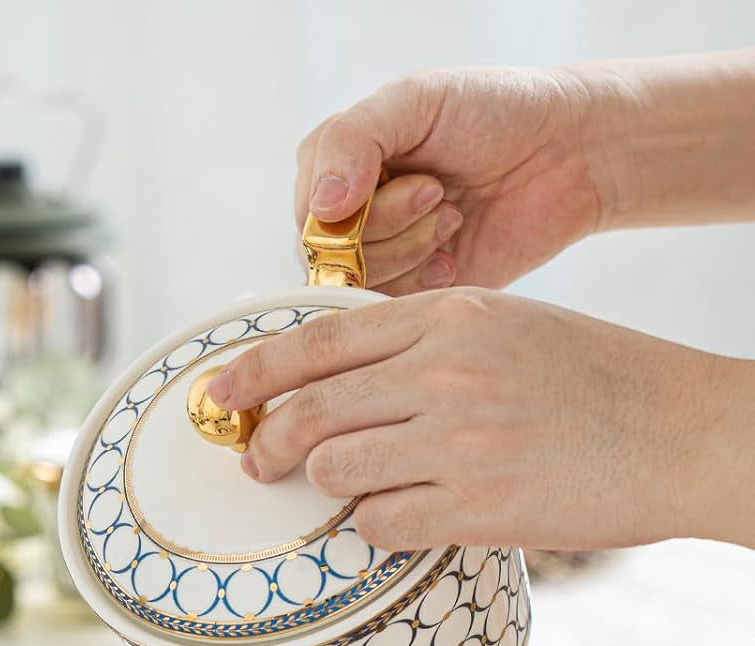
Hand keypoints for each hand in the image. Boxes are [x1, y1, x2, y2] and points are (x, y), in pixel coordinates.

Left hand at [207, 291, 754, 549]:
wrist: (683, 432)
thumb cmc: (601, 382)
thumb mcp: (512, 328)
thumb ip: (430, 344)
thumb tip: (346, 380)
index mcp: (452, 314)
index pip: (320, 339)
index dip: (253, 369)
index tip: (215, 395)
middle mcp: (447, 369)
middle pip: (311, 409)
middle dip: (268, 444)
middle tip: (257, 465)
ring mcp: (459, 439)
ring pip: (336, 469)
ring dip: (327, 489)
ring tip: (345, 495)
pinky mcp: (477, 505)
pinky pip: (379, 524)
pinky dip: (373, 530)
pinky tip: (395, 524)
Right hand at [295, 66, 611, 293]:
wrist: (568, 152)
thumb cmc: (494, 111)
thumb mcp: (416, 100)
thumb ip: (352, 139)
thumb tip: (320, 207)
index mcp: (336, 167)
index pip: (309, 216)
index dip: (352, 212)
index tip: (414, 175)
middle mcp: (349, 218)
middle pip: (332, 258)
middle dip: (391, 225)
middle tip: (439, 192)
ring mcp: (381, 260)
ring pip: (361, 287)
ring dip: (414, 248)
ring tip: (455, 214)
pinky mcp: (415, 297)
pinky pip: (394, 314)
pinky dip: (427, 283)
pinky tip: (456, 254)